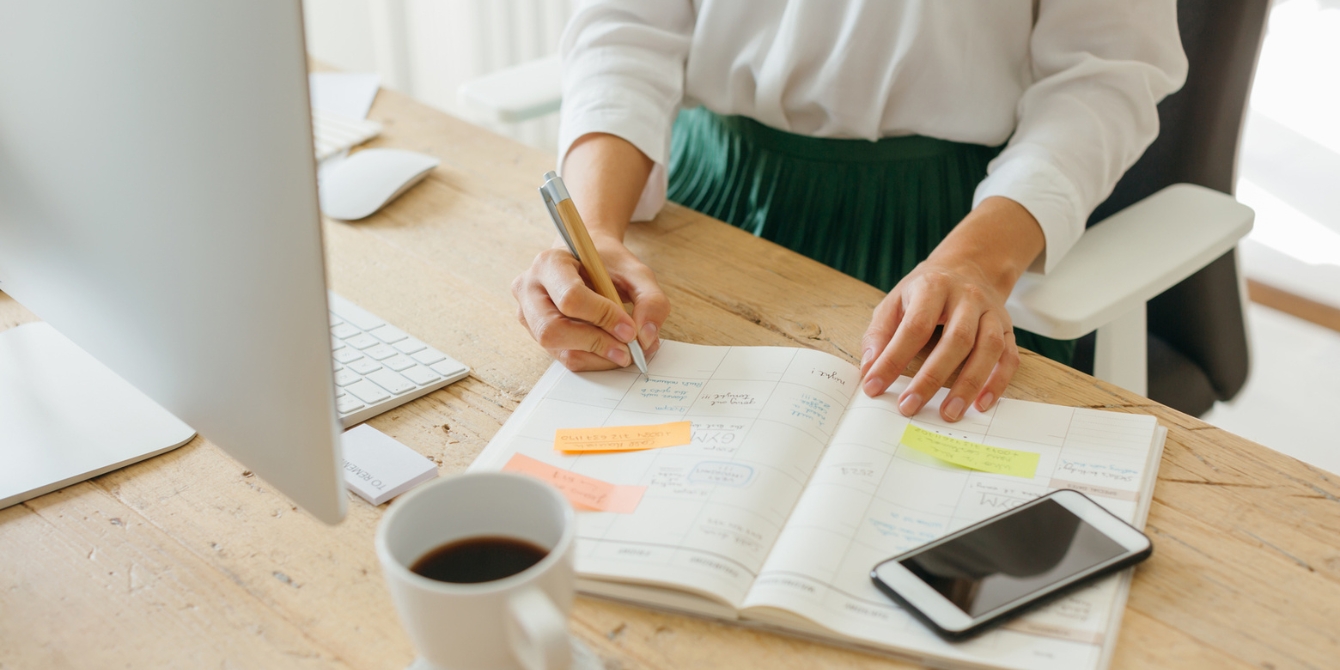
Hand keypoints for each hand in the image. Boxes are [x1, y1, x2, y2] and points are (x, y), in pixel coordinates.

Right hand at [511, 236, 667, 370]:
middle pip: (553, 329)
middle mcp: (529, 288)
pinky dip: (592, 360)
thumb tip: (646, 338)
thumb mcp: (636, 272)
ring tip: (624, 351)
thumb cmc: (608, 264)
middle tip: (628, 349)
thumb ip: (651, 300)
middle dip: (596, 343)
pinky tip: (610, 351)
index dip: (603, 317)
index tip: (631, 328)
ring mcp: (528, 314)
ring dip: (596, 356)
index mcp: (549, 263)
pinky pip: (563, 357)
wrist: (588, 260)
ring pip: (557, 348)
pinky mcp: (536, 334)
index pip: (570, 297)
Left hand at [859, 258, 1018, 421]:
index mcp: (933, 287)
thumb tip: (869, 368)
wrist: (967, 268)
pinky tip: (981, 404)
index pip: (914, 327)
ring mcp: (991, 312)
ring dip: (969, 385)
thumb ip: (879, 334)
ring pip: (988, 349)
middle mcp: (967, 297)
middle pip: (956, 340)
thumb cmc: (924, 292)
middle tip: (910, 407)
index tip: (874, 387)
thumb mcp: (894, 301)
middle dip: (931, 378)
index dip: (893, 359)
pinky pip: (1009, 357)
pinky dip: (998, 382)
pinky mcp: (1007, 328)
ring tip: (949, 414)